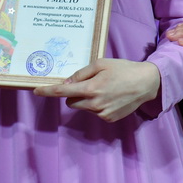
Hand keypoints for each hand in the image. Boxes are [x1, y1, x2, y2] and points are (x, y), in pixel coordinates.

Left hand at [33, 59, 159, 121]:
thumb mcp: (101, 64)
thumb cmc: (123, 69)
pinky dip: (96, 105)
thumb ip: (81, 73)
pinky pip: (94, 112)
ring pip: (82, 107)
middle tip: (88, 84)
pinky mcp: (109, 119)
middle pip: (71, 102)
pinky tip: (110, 97)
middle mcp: (94, 103)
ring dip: (86, 100)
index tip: (36, 91)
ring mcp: (102, 113)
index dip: (48, 91)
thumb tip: (67, 82)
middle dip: (73, 94)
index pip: (63, 91)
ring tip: (103, 89)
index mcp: (91, 88)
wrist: (146, 83)